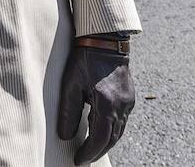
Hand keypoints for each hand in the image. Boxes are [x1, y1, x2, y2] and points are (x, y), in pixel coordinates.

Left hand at [59, 44, 134, 163]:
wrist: (105, 40)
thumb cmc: (85, 59)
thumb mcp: (71, 84)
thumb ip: (68, 111)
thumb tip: (64, 136)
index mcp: (107, 103)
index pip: (100, 139)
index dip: (89, 152)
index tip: (78, 160)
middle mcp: (122, 106)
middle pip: (112, 139)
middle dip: (97, 151)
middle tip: (83, 158)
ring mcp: (128, 102)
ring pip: (119, 131)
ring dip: (105, 142)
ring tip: (90, 149)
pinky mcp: (130, 98)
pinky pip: (121, 121)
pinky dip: (111, 130)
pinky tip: (99, 131)